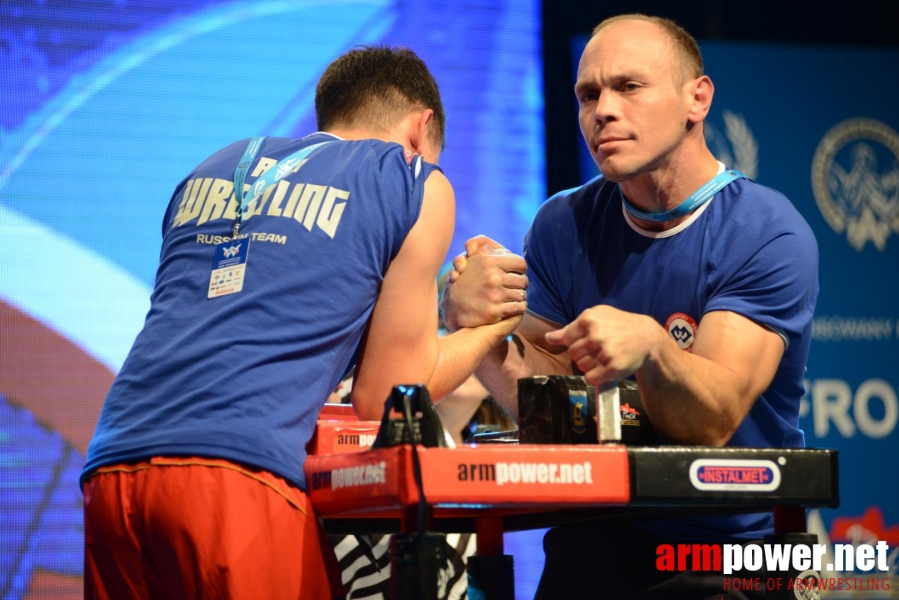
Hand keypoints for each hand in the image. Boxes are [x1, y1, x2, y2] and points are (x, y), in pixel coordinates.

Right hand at [440, 236, 527, 330]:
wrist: (452, 307)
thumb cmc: (465, 279)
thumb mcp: (472, 258)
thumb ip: (482, 245)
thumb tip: (504, 250)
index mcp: (489, 262)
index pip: (521, 263)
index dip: (521, 269)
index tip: (517, 273)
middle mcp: (492, 278)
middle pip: (523, 280)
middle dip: (522, 284)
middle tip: (518, 287)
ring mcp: (494, 295)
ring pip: (522, 294)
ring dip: (520, 296)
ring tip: (515, 297)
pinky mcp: (494, 311)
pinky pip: (519, 308)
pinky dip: (520, 307)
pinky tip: (515, 306)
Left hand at [544, 305, 664, 384]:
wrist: (646, 336)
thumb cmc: (617, 325)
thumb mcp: (595, 318)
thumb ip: (570, 329)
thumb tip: (549, 338)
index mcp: (588, 319)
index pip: (567, 340)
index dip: (576, 342)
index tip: (590, 340)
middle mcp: (595, 335)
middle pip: (573, 354)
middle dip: (583, 354)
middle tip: (599, 350)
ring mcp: (604, 352)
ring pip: (581, 367)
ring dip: (591, 366)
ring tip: (604, 357)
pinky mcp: (612, 367)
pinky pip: (591, 378)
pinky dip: (596, 377)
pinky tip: (606, 368)